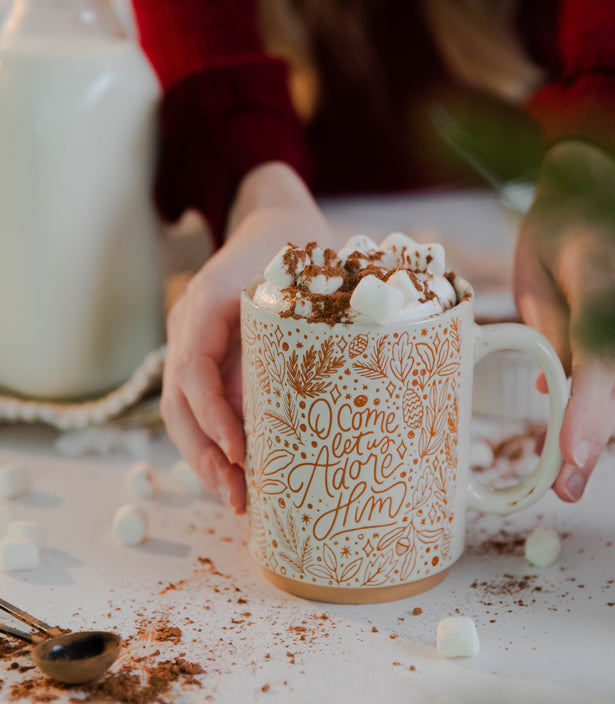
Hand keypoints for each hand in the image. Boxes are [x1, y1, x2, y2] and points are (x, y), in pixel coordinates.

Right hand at [160, 162, 331, 511]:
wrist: (274, 224)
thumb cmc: (298, 250)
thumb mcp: (306, 278)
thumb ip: (308, 323)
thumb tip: (328, 391)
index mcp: (209, 300)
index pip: (195, 368)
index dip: (214, 414)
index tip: (241, 452)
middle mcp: (190, 325)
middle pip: (178, 402)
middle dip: (205, 454)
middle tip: (237, 497)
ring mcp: (192, 342)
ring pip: (183, 411)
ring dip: (205, 458)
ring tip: (237, 499)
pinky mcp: (207, 358)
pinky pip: (199, 405)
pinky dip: (214, 442)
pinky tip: (239, 471)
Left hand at [513, 141, 614, 501]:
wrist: (595, 201)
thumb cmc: (556, 231)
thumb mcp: (536, 273)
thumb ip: (549, 329)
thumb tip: (552, 388)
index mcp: (606, 279)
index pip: (597, 354)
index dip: (585, 408)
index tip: (570, 452)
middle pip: (614, 382)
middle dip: (590, 437)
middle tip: (567, 488)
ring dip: (593, 433)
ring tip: (567, 480)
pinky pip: (614, 375)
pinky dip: (593, 409)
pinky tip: (571, 443)